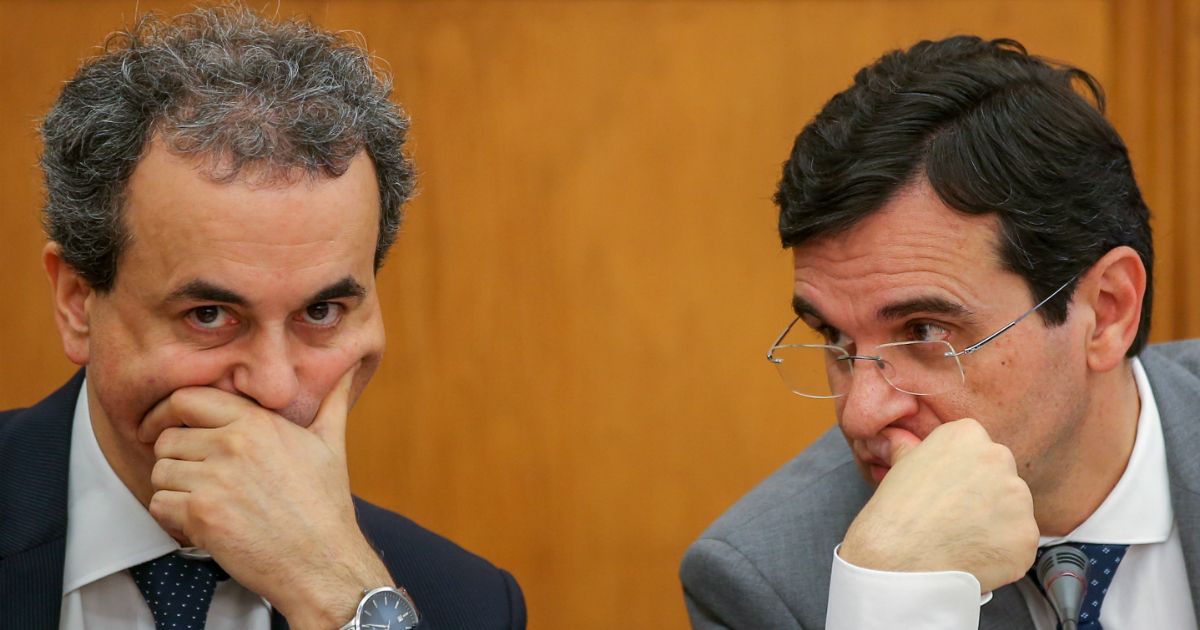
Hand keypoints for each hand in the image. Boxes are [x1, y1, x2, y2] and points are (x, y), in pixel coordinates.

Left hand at [140, 365, 392, 628]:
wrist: (323, 562)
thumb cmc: (326, 505)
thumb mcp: (331, 444)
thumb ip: (333, 400)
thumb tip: (351, 366)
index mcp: (257, 422)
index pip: (187, 398)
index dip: (170, 413)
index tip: (169, 428)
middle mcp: (232, 444)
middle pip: (167, 438)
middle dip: (175, 459)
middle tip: (195, 477)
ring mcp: (215, 480)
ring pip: (160, 472)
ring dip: (173, 490)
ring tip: (204, 501)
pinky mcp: (201, 515)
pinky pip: (159, 504)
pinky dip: (172, 517)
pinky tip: (201, 522)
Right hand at [838, 418, 1038, 592]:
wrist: (899, 559)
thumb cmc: (895, 513)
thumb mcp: (898, 466)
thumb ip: (906, 446)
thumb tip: (891, 436)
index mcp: (968, 435)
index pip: (976, 449)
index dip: (962, 473)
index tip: (948, 489)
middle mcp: (999, 459)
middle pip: (999, 476)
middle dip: (984, 495)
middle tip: (955, 515)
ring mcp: (1018, 499)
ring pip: (1013, 510)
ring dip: (995, 524)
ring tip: (962, 539)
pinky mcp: (1027, 536)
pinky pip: (1018, 543)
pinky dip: (1001, 552)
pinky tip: (974, 557)